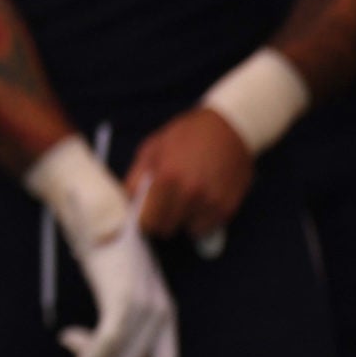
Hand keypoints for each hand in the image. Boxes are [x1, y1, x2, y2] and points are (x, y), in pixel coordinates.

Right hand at [61, 192, 179, 356]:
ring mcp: (144, 303)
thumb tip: (105, 344)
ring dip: (89, 356)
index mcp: (163, 308)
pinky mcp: (123, 297)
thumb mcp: (117, 280)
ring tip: (68, 336)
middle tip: (71, 343)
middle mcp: (161, 309)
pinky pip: (109, 342)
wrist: (97, 207)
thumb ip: (119, 309)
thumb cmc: (103, 243)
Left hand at [124, 106, 252, 242]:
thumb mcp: (152, 148)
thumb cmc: (186, 135)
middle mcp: (192, 193)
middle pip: (167, 230)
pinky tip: (201, 199)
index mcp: (168, 178)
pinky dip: (202, 219)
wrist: (229, 126)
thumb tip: (126, 205)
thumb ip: (136, 178)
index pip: (148, 222)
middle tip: (164, 205)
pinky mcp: (229, 207)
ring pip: (188, 231)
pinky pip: (208, 227)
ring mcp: (212, 202)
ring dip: (184, 220)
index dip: (144, 220)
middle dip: (162, 221)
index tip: (145, 213)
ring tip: (186, 198)